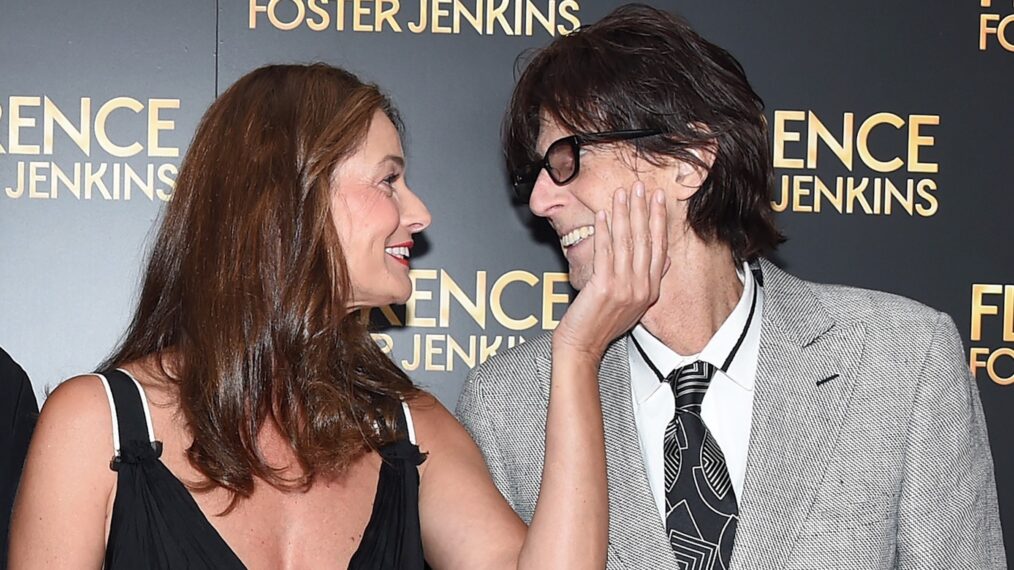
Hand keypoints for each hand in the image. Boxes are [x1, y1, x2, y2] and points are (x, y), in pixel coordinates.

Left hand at [553, 181, 668, 359]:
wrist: (584, 346)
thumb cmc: (602, 325)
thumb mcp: (636, 305)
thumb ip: (650, 280)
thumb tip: (666, 259)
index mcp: (650, 291)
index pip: (659, 248)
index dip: (659, 221)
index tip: (659, 200)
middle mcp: (640, 288)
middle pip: (644, 241)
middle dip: (643, 210)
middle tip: (641, 187)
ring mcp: (623, 288)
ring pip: (625, 243)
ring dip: (623, 215)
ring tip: (621, 194)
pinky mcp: (603, 287)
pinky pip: (604, 252)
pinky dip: (603, 231)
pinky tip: (602, 215)